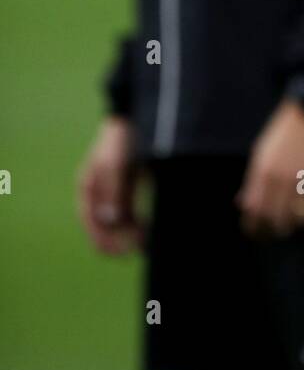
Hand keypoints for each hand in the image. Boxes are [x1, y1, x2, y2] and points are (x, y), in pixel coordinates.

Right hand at [77, 116, 144, 254]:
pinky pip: (131, 213)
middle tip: (137, 251)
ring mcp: (114, 190)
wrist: (138, 116)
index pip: (90, 222)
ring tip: (147, 244)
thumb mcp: (116, 165)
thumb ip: (113, 193)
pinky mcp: (131, 187)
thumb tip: (110, 221)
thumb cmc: (122, 139)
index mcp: (88, 187)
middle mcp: (99, 192)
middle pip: (105, 225)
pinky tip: (150, 230)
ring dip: (130, 234)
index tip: (119, 253)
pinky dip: (139, 223)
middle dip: (119, 240)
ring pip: (119, 222)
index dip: (103, 240)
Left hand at [236, 100, 303, 237]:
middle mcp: (283, 179)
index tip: (255, 232)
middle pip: (276, 221)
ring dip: (297, 223)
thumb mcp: (262, 153)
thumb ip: (253, 181)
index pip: (254, 212)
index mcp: (264, 172)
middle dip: (275, 230)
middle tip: (277, 230)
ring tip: (297, 217)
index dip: (253, 227)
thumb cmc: (285, 133)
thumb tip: (244, 205)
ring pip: (300, 220)